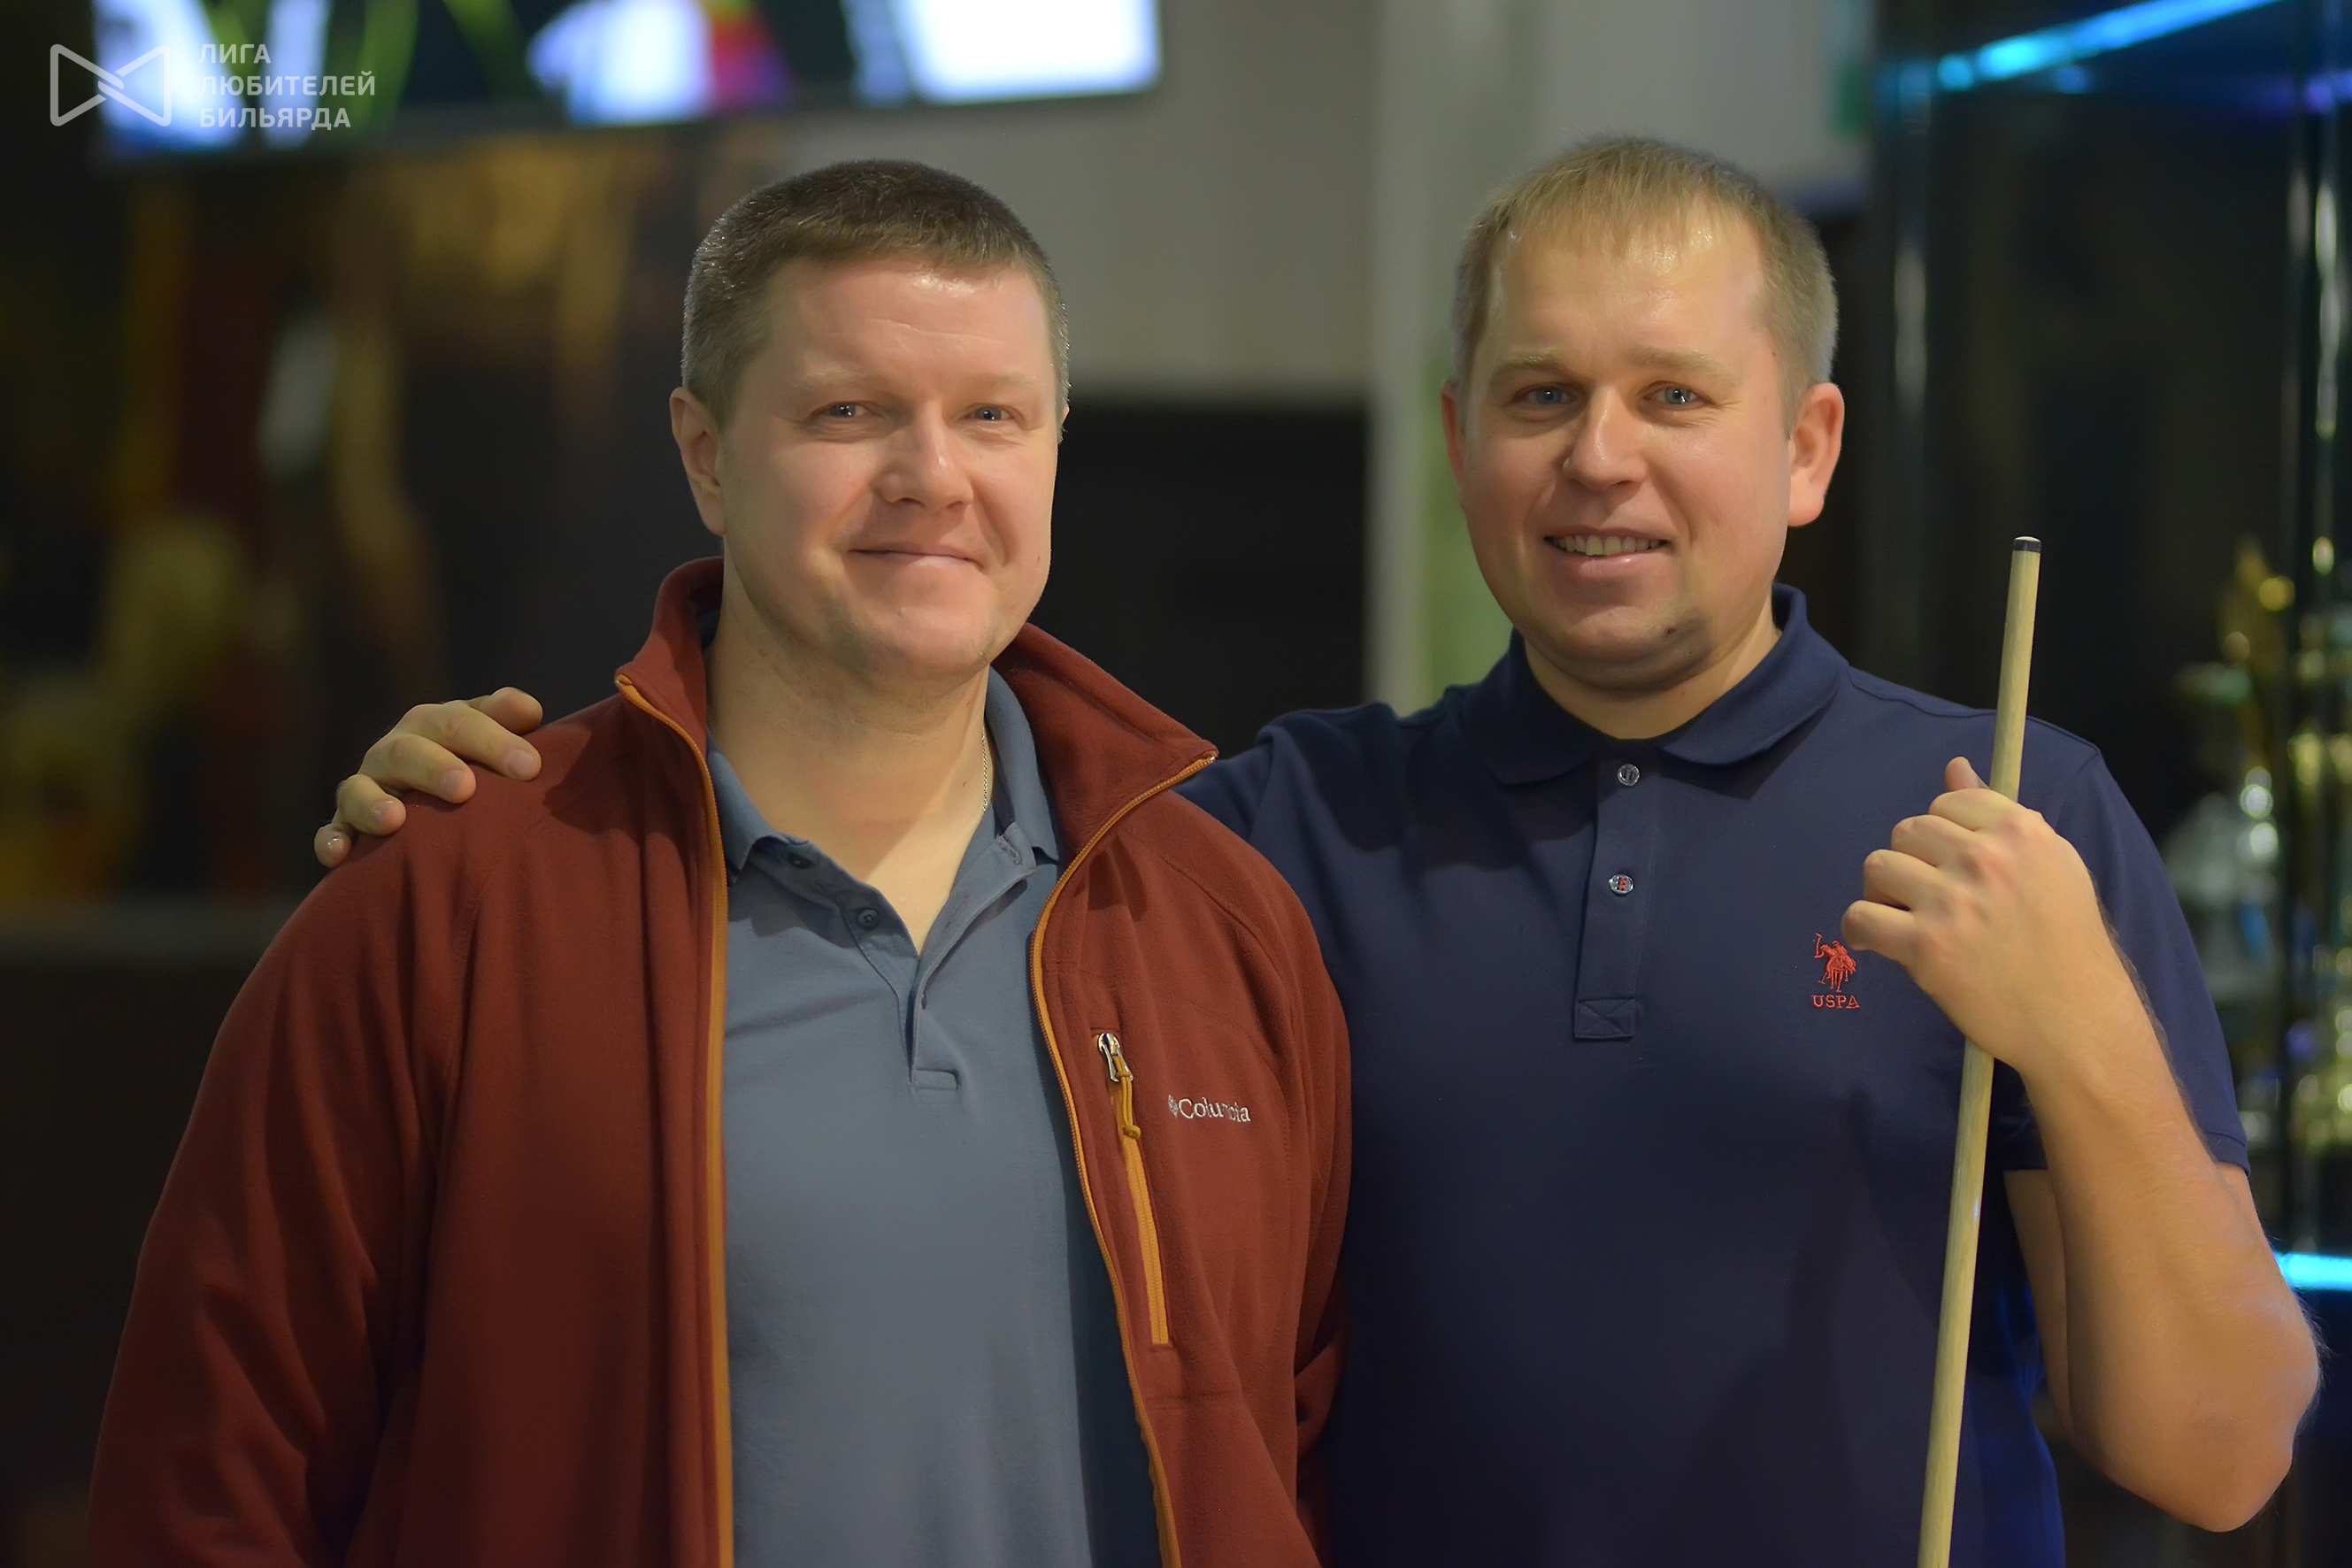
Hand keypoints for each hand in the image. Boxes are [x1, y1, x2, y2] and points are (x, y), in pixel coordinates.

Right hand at [313, 689, 545, 866]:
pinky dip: (331, 840)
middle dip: (434, 768)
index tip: (529, 768)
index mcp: (433, 724)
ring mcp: (367, 787)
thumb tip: (529, 710)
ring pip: (359, 790)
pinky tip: (338, 855)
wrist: (439, 796)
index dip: (493, 742)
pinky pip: (331, 831)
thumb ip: (508, 719)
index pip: (459, 722)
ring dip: (373, 804)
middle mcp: (395, 751)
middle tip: (465, 789)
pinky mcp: (346, 824)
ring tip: (394, 821)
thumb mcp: (492, 734)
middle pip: (407, 752)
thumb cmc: (478, 763)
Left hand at [1841, 757, 2142, 1083]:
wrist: (2078, 1020)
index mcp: (2020, 832)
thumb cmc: (2067, 945)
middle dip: (1910, 861)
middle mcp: (1986, 859)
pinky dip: (1860, 930)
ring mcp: (1953, 902)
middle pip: (1908, 830)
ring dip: (1884, 892)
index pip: (1948, 802)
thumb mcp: (2050, 866)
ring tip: (1904, 918)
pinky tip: (1878, 943)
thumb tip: (1954, 766)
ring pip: (1878, 866)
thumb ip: (1997, 814)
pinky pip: (1860, 917)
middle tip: (1925, 896)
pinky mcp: (1926, 947)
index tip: (1950, 865)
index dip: (1941, 834)